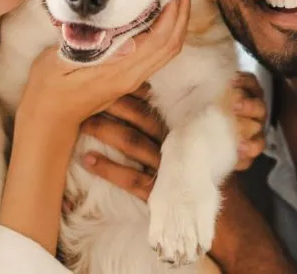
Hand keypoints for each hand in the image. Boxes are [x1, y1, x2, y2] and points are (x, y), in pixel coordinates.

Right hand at [18, 0, 190, 129]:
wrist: (50, 117)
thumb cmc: (48, 87)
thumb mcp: (59, 59)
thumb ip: (82, 39)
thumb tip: (102, 18)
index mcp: (119, 70)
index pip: (158, 40)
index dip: (172, 14)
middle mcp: (132, 76)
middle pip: (171, 45)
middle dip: (181, 15)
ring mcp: (133, 79)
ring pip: (168, 52)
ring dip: (176, 24)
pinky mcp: (130, 78)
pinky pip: (157, 55)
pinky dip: (166, 34)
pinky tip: (159, 17)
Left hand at [79, 70, 268, 200]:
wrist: (214, 216)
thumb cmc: (196, 174)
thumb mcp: (190, 145)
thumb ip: (171, 125)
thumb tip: (142, 99)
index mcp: (180, 129)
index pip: (153, 104)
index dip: (129, 91)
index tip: (107, 79)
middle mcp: (174, 144)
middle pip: (140, 117)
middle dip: (113, 104)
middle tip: (85, 94)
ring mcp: (166, 168)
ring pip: (132, 142)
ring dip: (105, 130)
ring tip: (82, 122)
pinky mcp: (158, 193)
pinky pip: (130, 179)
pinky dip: (107, 168)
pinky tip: (87, 160)